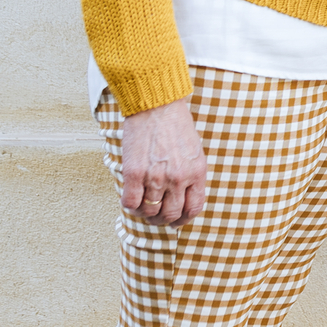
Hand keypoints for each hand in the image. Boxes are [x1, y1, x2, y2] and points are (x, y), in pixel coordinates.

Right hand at [119, 96, 207, 226]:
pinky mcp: (134, 173)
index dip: (183, 219)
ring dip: (145, 213)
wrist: (156, 106)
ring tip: (142, 205)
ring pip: (149, 212)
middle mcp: (178, 178)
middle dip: (162, 220)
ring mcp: (156, 177)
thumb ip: (190, 174)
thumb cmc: (176, 125)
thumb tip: (183, 197)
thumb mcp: (194, 151)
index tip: (176, 220)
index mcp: (197, 172)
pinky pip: (130, 203)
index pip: (193, 208)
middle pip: (170, 214)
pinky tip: (131, 198)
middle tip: (155, 216)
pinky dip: (130, 206)